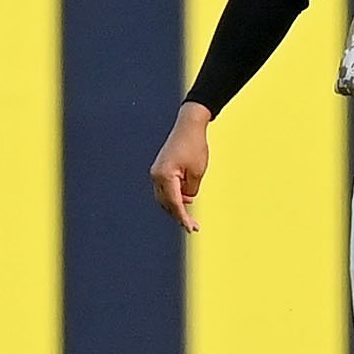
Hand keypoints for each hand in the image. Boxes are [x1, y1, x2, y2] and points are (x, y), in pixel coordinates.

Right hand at [150, 102, 210, 232]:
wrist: (189, 126)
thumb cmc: (195, 146)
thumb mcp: (197, 173)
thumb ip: (191, 190)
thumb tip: (185, 200)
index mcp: (165, 176)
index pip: (174, 203)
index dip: (183, 217)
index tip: (191, 228)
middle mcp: (156, 175)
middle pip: (166, 203)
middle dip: (179, 215)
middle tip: (193, 226)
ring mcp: (156, 172)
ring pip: (164, 197)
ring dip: (176, 206)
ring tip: (190, 213)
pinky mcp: (159, 169)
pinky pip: (165, 188)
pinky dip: (174, 196)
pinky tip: (185, 199)